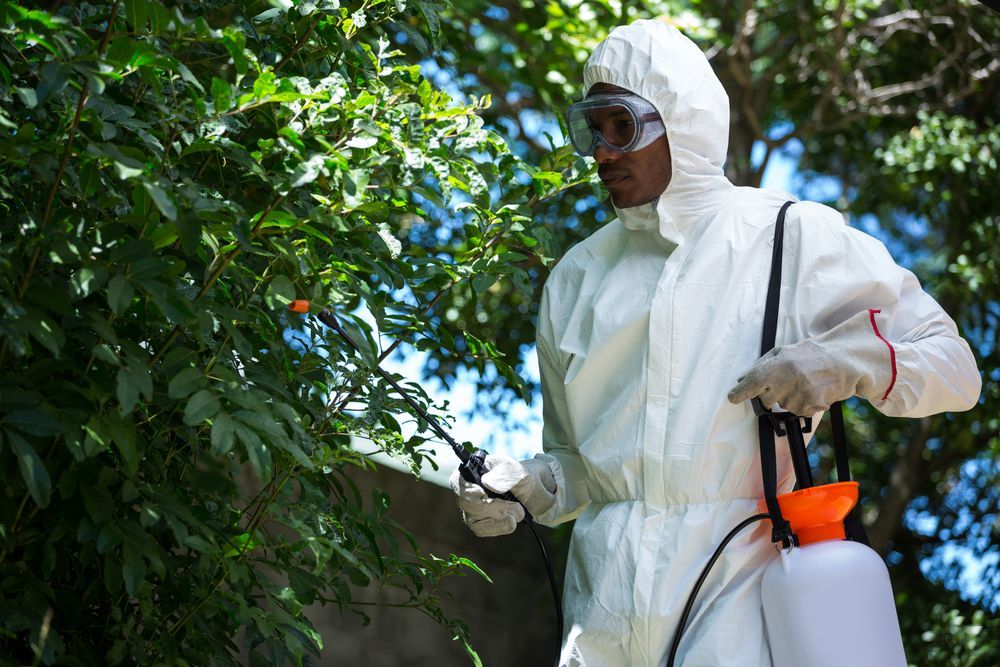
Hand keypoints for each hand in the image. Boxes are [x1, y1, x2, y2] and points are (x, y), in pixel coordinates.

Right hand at [450, 455, 555, 536]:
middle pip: (465, 504)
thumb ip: (505, 475)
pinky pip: (483, 531)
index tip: (482, 494)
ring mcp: (473, 509)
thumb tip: (486, 483)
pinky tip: (513, 519)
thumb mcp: (520, 472)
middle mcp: (469, 491)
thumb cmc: (524, 478)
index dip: (465, 490)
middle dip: (491, 508)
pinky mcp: (481, 524)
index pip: (456, 481)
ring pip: (474, 521)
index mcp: (474, 471)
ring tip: (519, 510)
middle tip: (514, 506)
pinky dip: (500, 527)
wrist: (536, 495)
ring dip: (500, 519)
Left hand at [728, 310, 893, 414]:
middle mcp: (784, 381)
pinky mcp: (812, 405)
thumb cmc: (811, 355)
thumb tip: (742, 378)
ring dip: (792, 399)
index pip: (751, 383)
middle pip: (765, 401)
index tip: (733, 397)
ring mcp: (798, 394)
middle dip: (772, 394)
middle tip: (789, 381)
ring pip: (784, 407)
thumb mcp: (783, 352)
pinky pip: (801, 412)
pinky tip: (814, 390)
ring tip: (805, 382)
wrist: (844, 360)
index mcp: (775, 366)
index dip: (740, 392)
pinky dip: (806, 405)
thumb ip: (761, 365)